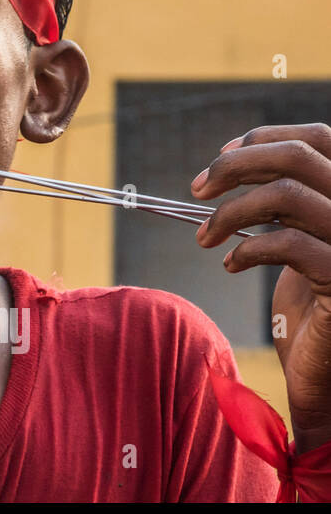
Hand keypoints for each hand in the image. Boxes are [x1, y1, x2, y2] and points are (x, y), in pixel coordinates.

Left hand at [192, 123, 330, 450]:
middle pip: (300, 156)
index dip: (265, 138)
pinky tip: (230, 265)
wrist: (328, 376)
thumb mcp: (300, 236)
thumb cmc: (312, 306)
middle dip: (236, 165)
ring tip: (204, 237)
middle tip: (196, 190)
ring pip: (287, 195)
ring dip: (230, 212)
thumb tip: (233, 156)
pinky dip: (247, 248)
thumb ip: (286, 196)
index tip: (220, 156)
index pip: (320, 137)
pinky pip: (288, 243)